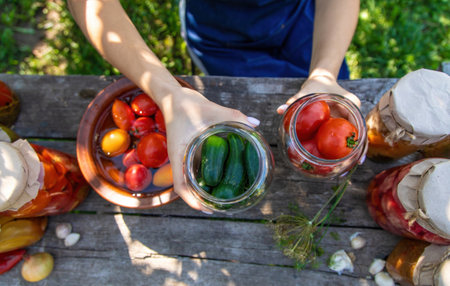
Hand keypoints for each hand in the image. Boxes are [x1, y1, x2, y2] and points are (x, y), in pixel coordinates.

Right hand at [163, 87, 258, 212]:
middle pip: (186, 187)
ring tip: (219, 197)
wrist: (174, 96)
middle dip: (200, 200)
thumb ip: (235, 117)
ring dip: (201, 190)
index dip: (192, 202)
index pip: (180, 186)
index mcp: (179, 154)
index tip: (207, 209)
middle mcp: (179, 159)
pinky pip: (193, 168)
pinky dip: (204, 175)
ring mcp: (182, 156)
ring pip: (189, 179)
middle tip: (218, 207)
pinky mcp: (186, 150)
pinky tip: (219, 175)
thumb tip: (256, 124)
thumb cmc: (188, 105)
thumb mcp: (214, 111)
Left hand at [276, 74, 366, 165]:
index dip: (359, 142)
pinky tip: (336, 161)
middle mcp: (352, 113)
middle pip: (359, 135)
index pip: (358, 125)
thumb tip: (280, 110)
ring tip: (344, 169)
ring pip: (353, 138)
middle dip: (358, 152)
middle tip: (353, 166)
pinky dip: (341, 148)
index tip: (357, 156)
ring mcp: (348, 119)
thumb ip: (294, 101)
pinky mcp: (341, 123)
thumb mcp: (306, 92)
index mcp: (350, 105)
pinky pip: (343, 137)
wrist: (321, 79)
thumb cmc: (317, 84)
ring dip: (351, 153)